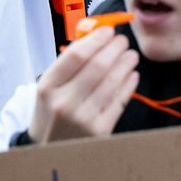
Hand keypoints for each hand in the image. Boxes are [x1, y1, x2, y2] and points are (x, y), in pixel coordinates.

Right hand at [28, 25, 137, 143]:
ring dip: (126, 63)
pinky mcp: (100, 130)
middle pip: (97, 66)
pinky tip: (132, 74)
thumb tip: (99, 35)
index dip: (96, 39)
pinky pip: (120, 100)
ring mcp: (82, 118)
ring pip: (112, 82)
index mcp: (48, 87)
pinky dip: (129, 83)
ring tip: (131, 55)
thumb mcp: (50, 87)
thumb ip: (70, 63)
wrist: (49, 149)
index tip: (108, 30)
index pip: (75, 55)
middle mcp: (63, 102)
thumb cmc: (52, 110)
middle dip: (115, 48)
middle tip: (122, 41)